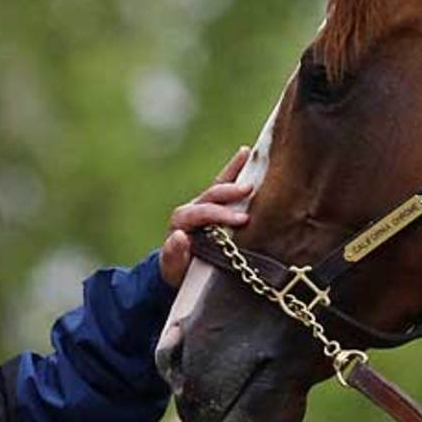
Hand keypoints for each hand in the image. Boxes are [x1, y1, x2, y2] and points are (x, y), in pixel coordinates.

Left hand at [160, 146, 253, 287]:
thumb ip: (174, 254)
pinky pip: (225, 183)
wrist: (179, 268)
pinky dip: (235, 168)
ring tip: (248, 155)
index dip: (220, 214)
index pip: (201, 212)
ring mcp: (204, 204)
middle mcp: (192, 208)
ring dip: (234, 171)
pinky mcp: (216, 205)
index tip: (241, 220)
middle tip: (249, 190)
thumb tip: (179, 236)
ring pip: (219, 184)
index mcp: (182, 221)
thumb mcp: (173, 267)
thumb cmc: (179, 270)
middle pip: (211, 195)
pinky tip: (246, 152)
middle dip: (230, 192)